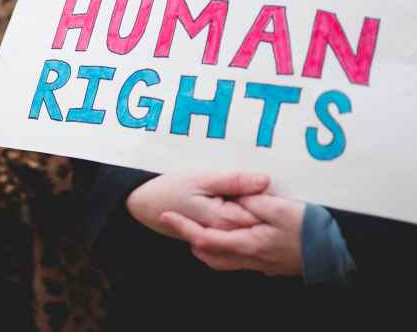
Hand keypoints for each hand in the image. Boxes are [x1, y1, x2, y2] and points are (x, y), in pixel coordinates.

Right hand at [126, 172, 268, 237]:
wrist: (145, 204)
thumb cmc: (171, 189)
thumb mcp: (202, 179)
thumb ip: (234, 182)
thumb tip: (265, 181)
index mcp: (225, 221)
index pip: (262, 213)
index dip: (270, 197)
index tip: (270, 185)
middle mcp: (226, 235)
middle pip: (259, 222)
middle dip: (266, 205)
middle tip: (263, 187)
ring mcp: (221, 238)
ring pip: (249, 225)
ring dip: (255, 211)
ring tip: (251, 194)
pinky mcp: (216, 235)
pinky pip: (237, 228)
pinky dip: (242, 216)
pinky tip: (238, 203)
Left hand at [160, 193, 304, 276]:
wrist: (335, 254)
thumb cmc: (308, 230)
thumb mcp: (279, 207)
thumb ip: (252, 200)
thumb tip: (234, 197)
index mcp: (247, 244)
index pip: (205, 239)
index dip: (184, 228)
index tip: (167, 217)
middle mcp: (250, 259)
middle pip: (210, 255)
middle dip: (191, 240)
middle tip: (180, 222)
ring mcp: (260, 264)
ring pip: (224, 261)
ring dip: (208, 246)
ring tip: (201, 227)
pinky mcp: (269, 264)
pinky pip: (238, 259)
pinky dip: (226, 248)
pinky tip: (232, 235)